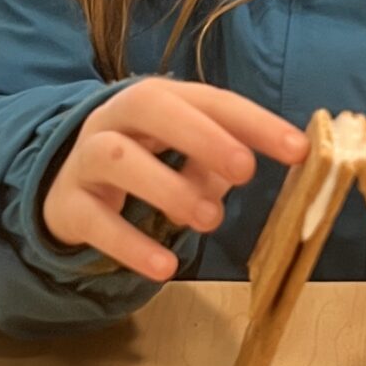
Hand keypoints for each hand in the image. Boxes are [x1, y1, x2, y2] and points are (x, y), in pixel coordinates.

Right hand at [42, 79, 307, 280]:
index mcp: (157, 100)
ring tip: (210, 220)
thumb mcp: (186, 159)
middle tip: (245, 171)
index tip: (298, 149)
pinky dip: (131, 243)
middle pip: (152, 107)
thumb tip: (268, 170)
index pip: (209, 99)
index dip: (254, 121)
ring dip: (168, 186)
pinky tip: (165, 266)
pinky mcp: (67, 204)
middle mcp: (116, 118)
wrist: (67, 192)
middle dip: (202, 136)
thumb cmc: (145, 168)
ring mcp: (86, 158)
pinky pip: (95, 220)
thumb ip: (222, 162)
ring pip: (118, 157)